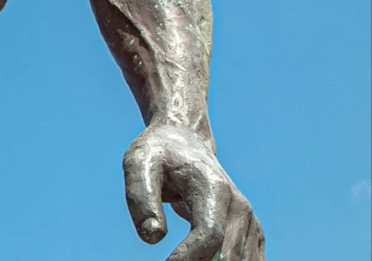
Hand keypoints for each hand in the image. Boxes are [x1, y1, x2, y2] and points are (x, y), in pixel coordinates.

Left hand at [125, 123, 264, 258]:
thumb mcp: (138, 163)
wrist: (184, 141)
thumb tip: (153, 236)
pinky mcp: (251, 232)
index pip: (209, 235)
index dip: (187, 258)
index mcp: (214, 189)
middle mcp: (240, 207)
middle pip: (227, 256)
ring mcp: (249, 221)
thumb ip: (141, 197)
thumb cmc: (158, 152)